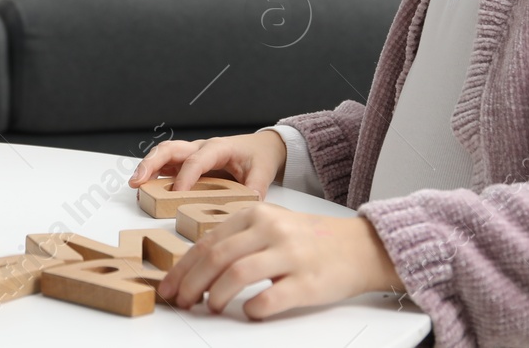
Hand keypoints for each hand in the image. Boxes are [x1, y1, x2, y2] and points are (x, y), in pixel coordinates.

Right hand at [128, 130, 288, 197]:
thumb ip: (255, 188)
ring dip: (147, 167)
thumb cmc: (258, 157)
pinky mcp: (187, 163)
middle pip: (171, 149)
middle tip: (138, 181)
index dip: (185, 177)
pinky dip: (152, 174)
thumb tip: (246, 204)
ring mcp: (191, 154)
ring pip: (164, 154)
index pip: (196, 160)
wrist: (260, 148)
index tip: (177, 194)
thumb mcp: (263, 172)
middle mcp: (201, 148)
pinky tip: (144, 188)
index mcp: (218, 148)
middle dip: (152, 163)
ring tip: (135, 184)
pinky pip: (166, 165)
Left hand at [156, 205, 403, 318]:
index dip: (182, 268)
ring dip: (215, 296)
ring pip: (236, 275)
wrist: (359, 247)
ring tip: (210, 307)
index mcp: (256, 215)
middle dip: (190, 283)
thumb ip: (238, 239)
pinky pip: (270, 298)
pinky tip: (248, 313)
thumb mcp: (270, 226)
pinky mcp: (307, 282)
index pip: (207, 242)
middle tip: (181, 301)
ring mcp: (289, 255)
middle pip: (216, 258)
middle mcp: (271, 230)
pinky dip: (252, 309)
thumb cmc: (309, 240)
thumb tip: (195, 267)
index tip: (169, 286)